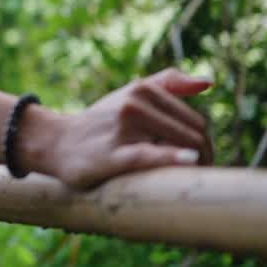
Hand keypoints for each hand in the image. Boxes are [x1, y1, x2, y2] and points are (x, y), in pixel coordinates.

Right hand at [26, 68, 213, 189]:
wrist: (57, 142)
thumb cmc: (100, 122)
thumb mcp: (129, 94)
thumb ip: (168, 83)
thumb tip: (209, 82)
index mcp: (143, 89)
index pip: (195, 121)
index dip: (206, 145)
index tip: (201, 164)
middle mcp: (135, 104)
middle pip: (192, 135)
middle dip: (205, 159)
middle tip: (200, 180)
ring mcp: (123, 128)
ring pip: (180, 145)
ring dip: (196, 167)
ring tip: (189, 184)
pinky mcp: (113, 153)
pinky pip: (149, 156)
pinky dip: (172, 158)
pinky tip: (188, 162)